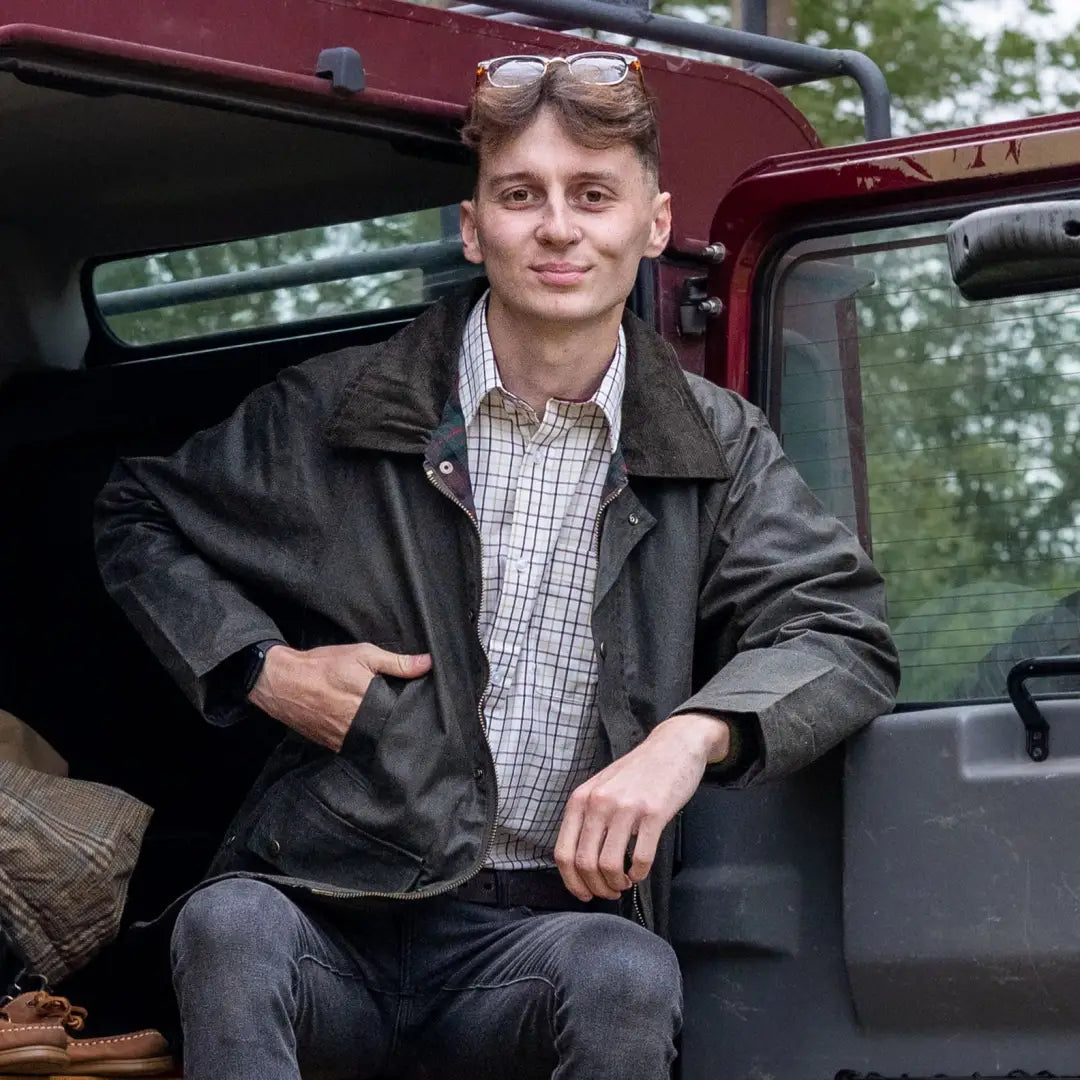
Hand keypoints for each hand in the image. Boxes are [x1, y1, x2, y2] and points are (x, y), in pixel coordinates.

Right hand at [248, 643, 430, 751]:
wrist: (282, 683)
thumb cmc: (323, 665)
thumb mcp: (362, 654)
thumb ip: (396, 662)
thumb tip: (428, 663)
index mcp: (371, 701)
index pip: (403, 715)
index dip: (413, 713)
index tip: (424, 710)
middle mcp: (360, 724)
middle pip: (390, 731)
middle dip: (399, 725)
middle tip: (410, 718)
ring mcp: (346, 738)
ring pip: (375, 741)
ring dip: (382, 735)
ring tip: (390, 725)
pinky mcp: (334, 745)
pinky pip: (357, 746)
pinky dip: (365, 740)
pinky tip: (369, 731)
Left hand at [554, 712, 730, 900]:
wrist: (673, 746)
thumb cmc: (637, 772)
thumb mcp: (601, 788)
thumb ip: (588, 818)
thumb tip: (580, 862)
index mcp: (582, 798)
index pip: (563, 852)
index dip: (572, 881)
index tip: (584, 893)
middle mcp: (599, 803)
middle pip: (584, 863)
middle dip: (596, 887)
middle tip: (609, 892)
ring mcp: (625, 807)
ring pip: (609, 865)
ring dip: (616, 884)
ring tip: (625, 882)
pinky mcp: (653, 813)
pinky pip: (640, 858)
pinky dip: (639, 874)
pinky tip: (640, 872)